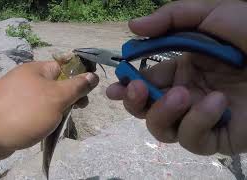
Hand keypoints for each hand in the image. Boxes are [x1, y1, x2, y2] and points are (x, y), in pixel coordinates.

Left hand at [0, 61, 98, 157]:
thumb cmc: (24, 110)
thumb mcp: (57, 97)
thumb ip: (77, 86)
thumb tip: (93, 75)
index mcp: (38, 70)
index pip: (65, 67)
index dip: (80, 77)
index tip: (88, 93)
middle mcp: (29, 79)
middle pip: (57, 84)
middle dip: (71, 97)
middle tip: (78, 109)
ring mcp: (20, 96)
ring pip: (47, 100)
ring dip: (58, 110)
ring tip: (62, 121)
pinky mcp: (15, 111)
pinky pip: (36, 111)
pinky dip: (45, 118)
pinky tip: (49, 127)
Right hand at [107, 0, 246, 154]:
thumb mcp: (211, 15)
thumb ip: (171, 18)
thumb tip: (132, 27)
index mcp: (183, 71)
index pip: (147, 84)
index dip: (127, 87)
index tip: (115, 88)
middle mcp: (187, 96)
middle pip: (147, 111)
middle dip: (136, 103)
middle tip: (139, 90)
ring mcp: (201, 118)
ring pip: (163, 130)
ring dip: (164, 112)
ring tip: (183, 94)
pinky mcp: (219, 137)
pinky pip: (193, 140)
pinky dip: (199, 121)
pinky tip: (217, 103)